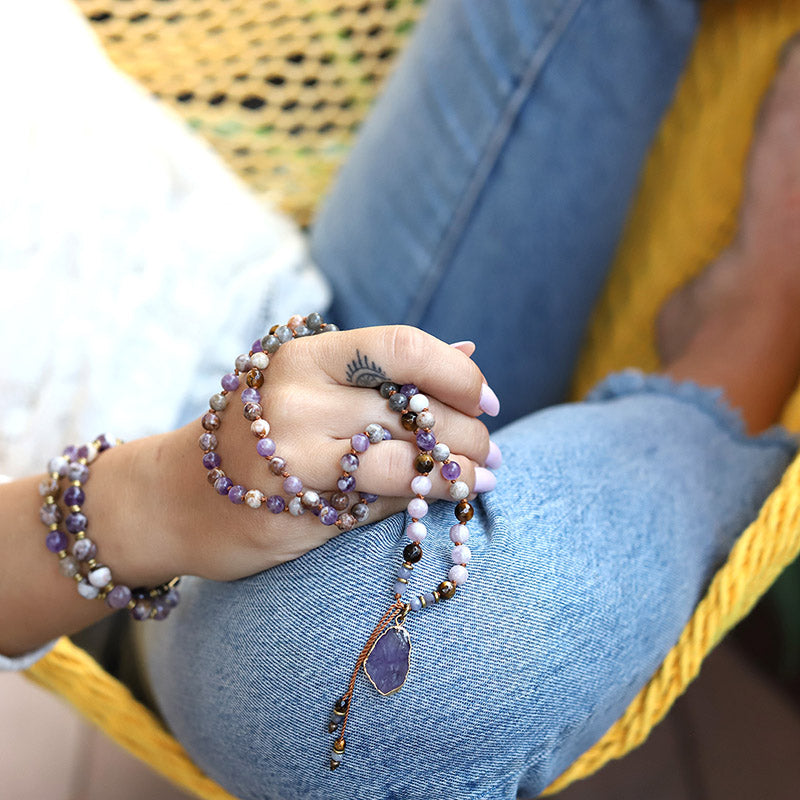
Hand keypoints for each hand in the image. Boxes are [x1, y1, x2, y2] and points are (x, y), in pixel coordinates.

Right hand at [132, 325, 498, 581]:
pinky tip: (443, 497)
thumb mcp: (312, 386)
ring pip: (408, 463)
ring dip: (460, 471)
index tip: (485, 399)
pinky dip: (422, 500)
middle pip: (415, 410)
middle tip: (490, 447)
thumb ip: (386, 373)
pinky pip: (382, 503)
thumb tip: (468, 353)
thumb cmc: (258, 435)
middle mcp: (297, 399)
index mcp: (305, 356)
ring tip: (483, 475)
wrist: (173, 499)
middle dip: (470, 432)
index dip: (457, 374)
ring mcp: (294, 458)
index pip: (402, 347)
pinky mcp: (297, 510)